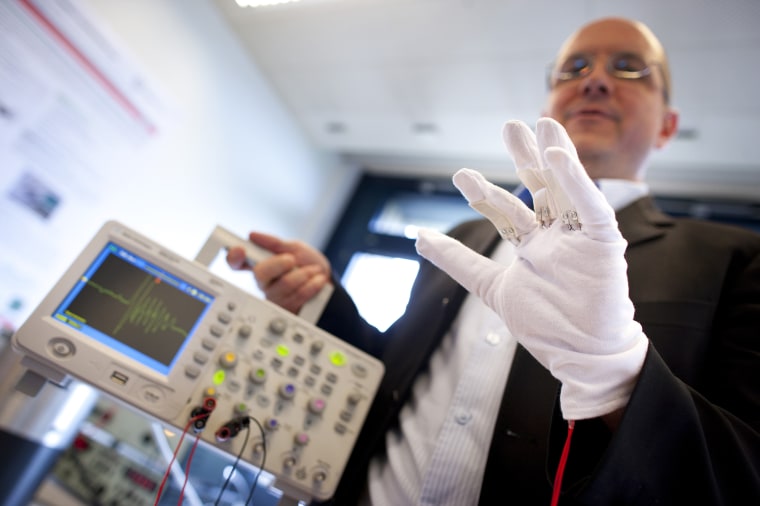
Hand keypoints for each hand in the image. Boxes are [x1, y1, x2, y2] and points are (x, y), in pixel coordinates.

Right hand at [226, 232, 330, 313]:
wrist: (327, 282)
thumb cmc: (308, 264)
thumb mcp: (295, 247)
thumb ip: (275, 243)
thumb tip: (253, 236)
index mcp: (261, 264)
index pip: (237, 262)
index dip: (233, 257)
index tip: (240, 250)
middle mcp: (264, 281)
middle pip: (260, 273)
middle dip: (279, 264)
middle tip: (292, 260)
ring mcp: (274, 296)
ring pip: (284, 284)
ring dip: (304, 273)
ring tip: (313, 270)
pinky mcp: (286, 308)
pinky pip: (297, 296)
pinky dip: (312, 284)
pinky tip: (317, 280)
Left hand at [415, 117, 647, 419]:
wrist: (580, 355)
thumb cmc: (544, 323)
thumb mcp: (491, 288)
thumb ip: (458, 262)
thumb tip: (418, 238)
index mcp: (532, 244)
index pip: (507, 209)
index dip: (485, 193)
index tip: (460, 176)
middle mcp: (555, 234)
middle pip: (540, 186)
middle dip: (525, 156)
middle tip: (510, 125)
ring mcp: (579, 236)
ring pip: (567, 186)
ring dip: (555, 154)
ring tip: (542, 123)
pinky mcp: (603, 242)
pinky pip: (591, 207)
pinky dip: (577, 182)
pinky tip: (558, 157)